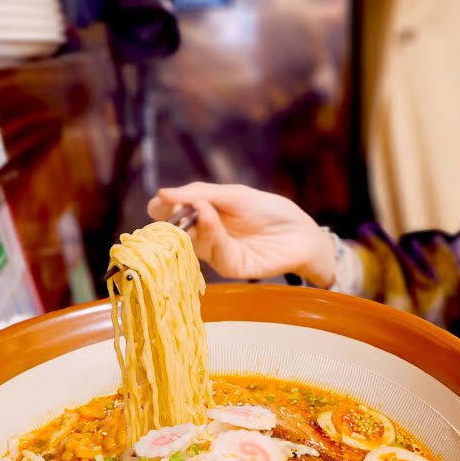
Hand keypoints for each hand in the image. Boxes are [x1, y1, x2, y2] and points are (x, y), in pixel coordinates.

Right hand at [149, 183, 335, 285]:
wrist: (301, 231)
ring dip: (194, 224)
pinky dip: (211, 235)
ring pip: (195, 243)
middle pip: (178, 233)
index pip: (172, 215)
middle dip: (172, 220)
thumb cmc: (269, 210)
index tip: (158, 202)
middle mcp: (205, 237)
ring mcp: (218, 253)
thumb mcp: (234, 194)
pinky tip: (210, 219)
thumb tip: (162, 193)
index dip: (162, 209)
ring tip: (199, 207)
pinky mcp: (232, 267)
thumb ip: (201, 193)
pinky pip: (216, 253)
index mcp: (202, 217)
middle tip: (168, 208)